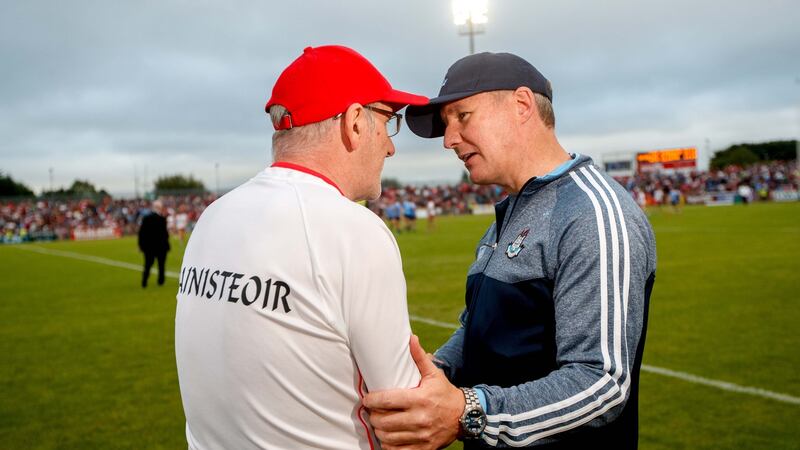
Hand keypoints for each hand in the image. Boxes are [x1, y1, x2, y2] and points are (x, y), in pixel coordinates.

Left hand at [363, 335, 463, 449]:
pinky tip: (387, 438)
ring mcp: (421, 436)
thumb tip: (410, 338)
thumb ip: (419, 357)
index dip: (372, 400)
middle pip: (384, 421)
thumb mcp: (434, 374)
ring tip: (378, 424)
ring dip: (379, 431)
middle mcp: (420, 419)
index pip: (387, 401)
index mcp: (420, 399)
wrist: (465, 417)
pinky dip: (389, 446)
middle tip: (371, 411)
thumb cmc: (445, 393)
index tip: (367, 399)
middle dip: (373, 416)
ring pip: (388, 438)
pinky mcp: (423, 448)